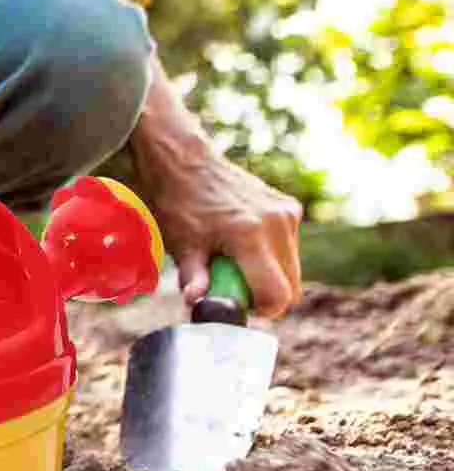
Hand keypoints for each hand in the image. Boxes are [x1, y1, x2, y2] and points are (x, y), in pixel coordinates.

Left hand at [133, 141, 302, 317]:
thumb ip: (194, 278)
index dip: (261, 309)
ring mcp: (287, 213)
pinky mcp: (290, 206)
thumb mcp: (181, 244)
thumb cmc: (178, 202)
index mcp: (250, 235)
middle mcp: (276, 223)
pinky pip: (290, 247)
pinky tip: (243, 239)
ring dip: (270, 274)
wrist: (186, 161)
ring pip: (293, 269)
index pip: (278, 295)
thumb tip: (196, 303)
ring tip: (235, 258)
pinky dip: (272, 254)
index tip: (239, 303)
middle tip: (233, 282)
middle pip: (292, 287)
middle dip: (266, 294)